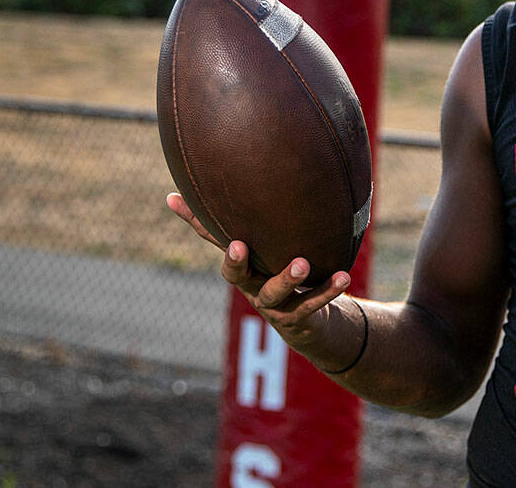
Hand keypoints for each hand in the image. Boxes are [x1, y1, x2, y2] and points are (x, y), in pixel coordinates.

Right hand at [166, 192, 351, 349]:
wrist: (304, 321)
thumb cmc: (272, 274)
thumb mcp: (252, 247)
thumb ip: (223, 225)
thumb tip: (172, 194)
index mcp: (240, 265)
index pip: (216, 244)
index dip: (201, 228)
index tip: (189, 209)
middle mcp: (250, 286)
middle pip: (237, 277)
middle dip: (236, 262)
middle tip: (240, 245)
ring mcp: (273, 305)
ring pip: (275, 294)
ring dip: (287, 278)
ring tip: (302, 263)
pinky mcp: (297, 317)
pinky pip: (311, 304)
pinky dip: (327, 291)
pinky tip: (343, 276)